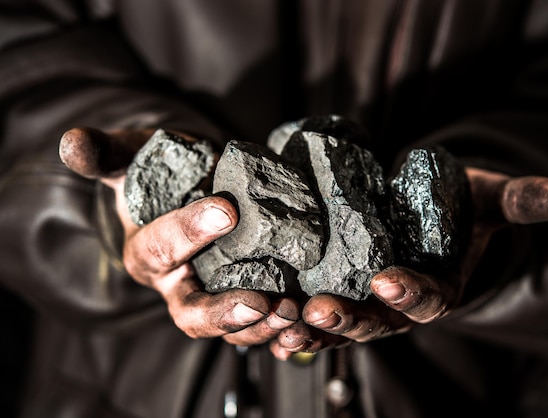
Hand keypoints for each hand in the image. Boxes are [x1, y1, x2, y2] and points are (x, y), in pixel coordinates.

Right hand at [59, 127, 298, 344]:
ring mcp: (211, 294)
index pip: (159, 249)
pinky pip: (257, 322)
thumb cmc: (161, 171)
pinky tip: (303, 321)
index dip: (188, 231)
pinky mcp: (243, 294)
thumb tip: (72, 142)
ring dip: (260, 325)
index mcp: (146, 252)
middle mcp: (176, 283)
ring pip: (228, 326)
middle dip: (223, 311)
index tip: (226, 209)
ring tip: (291, 313)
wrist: (195, 184)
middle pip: (190, 312)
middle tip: (260, 302)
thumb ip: (105, 152)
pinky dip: (279, 327)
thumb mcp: (132, 156)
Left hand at [269, 167, 547, 358]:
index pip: (427, 298)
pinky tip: (263, 324)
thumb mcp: (485, 199)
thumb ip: (514, 200)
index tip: (389, 280)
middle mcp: (396, 307)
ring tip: (280, 321)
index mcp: (435, 287)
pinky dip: (288, 324)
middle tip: (321, 309)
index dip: (410, 293)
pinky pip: (311, 318)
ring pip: (336, 328)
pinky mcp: (334, 295)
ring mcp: (363, 305)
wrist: (423, 218)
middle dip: (348, 320)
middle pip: (374, 323)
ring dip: (308, 328)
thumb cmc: (455, 210)